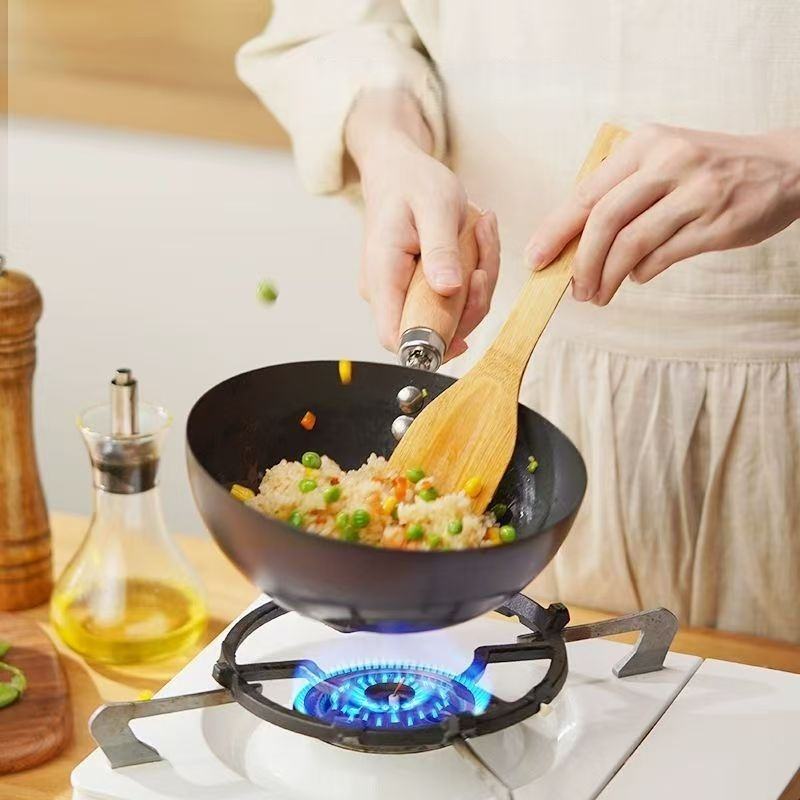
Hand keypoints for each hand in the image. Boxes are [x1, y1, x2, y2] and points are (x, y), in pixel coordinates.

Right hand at [346, 91, 499, 357]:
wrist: (397, 170)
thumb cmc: (413, 182)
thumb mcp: (435, 206)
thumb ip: (441, 249)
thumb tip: (448, 289)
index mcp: (383, 274)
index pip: (397, 336)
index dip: (431, 345)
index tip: (466, 327)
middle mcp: (386, 292)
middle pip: (432, 329)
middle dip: (471, 303)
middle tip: (485, 256)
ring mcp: (400, 292)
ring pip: (449, 315)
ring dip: (477, 286)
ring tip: (483, 234)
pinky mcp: (415, 289)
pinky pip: (451, 300)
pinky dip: (472, 279)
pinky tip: (478, 241)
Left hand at [525, 125, 799, 304]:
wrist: (783, 166)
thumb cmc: (707, 169)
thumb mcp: (662, 159)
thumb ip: (619, 191)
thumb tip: (570, 242)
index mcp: (645, 144)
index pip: (586, 192)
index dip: (555, 231)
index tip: (535, 259)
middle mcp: (669, 161)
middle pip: (603, 220)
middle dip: (580, 262)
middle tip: (572, 289)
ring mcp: (696, 192)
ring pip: (631, 243)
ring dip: (606, 277)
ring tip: (597, 294)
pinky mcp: (717, 222)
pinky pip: (663, 256)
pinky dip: (641, 273)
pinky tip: (634, 278)